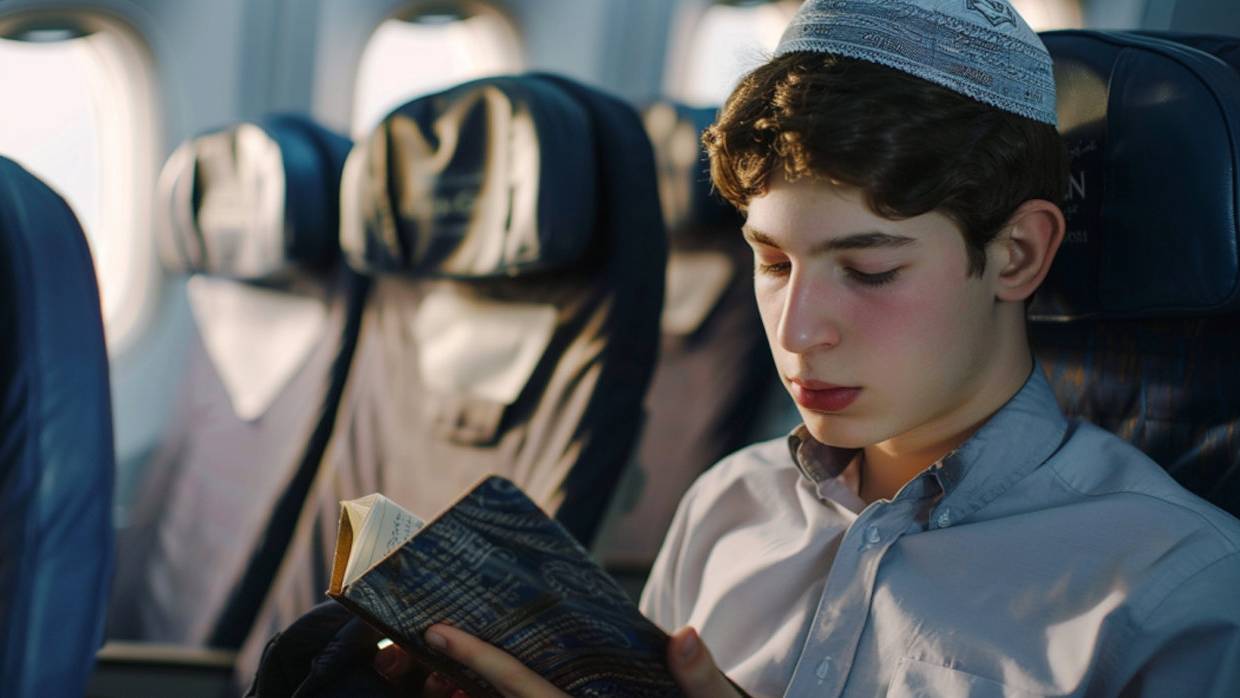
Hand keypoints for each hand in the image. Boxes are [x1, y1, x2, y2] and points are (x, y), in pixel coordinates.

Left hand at [373, 624, 742, 697]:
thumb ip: (703, 682)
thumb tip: (685, 634)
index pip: (526, 692)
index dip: (481, 661)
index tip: (437, 631)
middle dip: (459, 678)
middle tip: (420, 638)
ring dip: (472, 694)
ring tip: (438, 662)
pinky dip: (500, 697)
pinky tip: (481, 683)